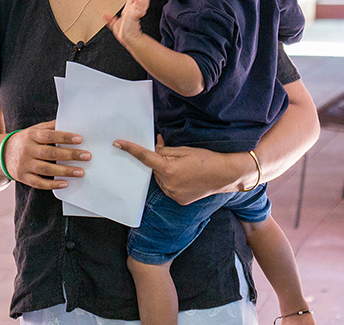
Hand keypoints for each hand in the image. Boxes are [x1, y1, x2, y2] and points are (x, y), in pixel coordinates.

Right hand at [2, 120, 91, 189]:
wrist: (1, 153)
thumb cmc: (24, 140)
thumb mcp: (34, 130)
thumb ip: (50, 127)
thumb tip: (69, 122)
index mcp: (31, 135)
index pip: (49, 135)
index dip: (64, 137)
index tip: (80, 139)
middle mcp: (27, 150)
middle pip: (50, 153)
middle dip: (70, 155)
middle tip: (87, 156)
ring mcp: (24, 164)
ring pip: (46, 169)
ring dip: (65, 171)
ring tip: (81, 172)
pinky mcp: (23, 177)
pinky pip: (38, 183)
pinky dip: (52, 184)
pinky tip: (65, 183)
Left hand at [104, 0, 149, 44]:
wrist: (126, 38)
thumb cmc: (123, 32)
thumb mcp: (115, 24)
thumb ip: (110, 19)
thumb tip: (103, 14)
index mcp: (129, 11)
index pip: (131, 0)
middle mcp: (133, 11)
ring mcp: (135, 13)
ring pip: (142, 2)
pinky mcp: (135, 16)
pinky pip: (139, 9)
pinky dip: (139, 5)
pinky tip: (138, 0)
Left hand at [113, 135, 245, 204]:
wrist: (226, 174)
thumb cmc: (206, 159)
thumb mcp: (183, 149)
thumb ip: (164, 148)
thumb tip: (154, 145)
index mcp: (168, 169)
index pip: (144, 156)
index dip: (130, 149)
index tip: (117, 143)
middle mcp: (168, 184)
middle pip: (154, 168)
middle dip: (160, 161)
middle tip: (176, 158)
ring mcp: (173, 194)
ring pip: (161, 178)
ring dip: (166, 172)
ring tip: (185, 169)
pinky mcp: (179, 200)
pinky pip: (168, 188)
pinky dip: (172, 181)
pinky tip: (186, 178)